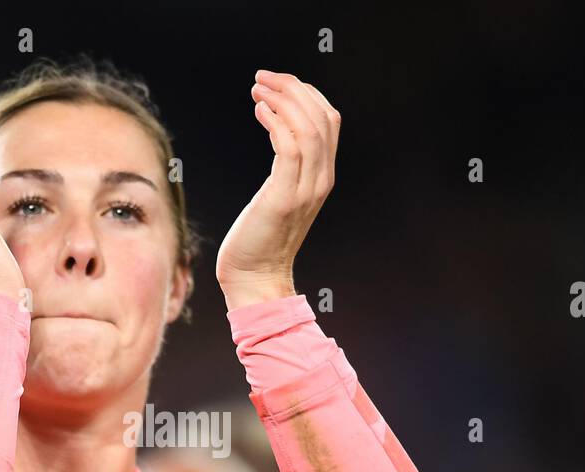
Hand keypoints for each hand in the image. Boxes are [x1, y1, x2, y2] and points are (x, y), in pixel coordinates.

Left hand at [216, 70, 339, 310]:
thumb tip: (278, 128)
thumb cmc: (257, 239)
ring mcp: (305, 190)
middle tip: (263, 78)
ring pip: (308, 128)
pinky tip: (259, 111)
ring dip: (283, 100)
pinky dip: (276, 122)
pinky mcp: (284, 198)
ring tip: (258, 90)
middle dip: (293, 89)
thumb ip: (286, 167)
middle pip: (321, 118)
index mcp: (323, 178)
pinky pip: (289, 147)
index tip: (278, 84)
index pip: (329, 121)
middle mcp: (321, 181)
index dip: (307, 94)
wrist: (254, 279)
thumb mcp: (278, 195)